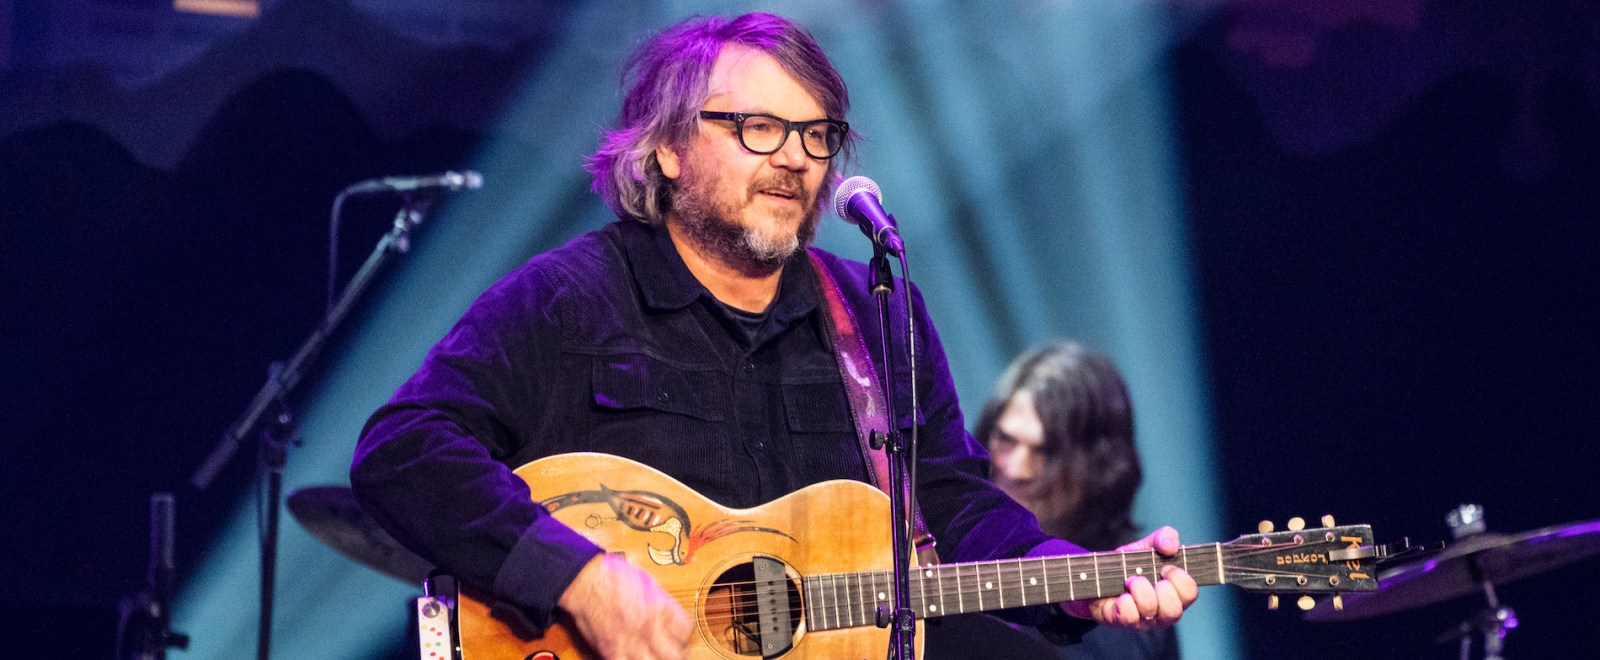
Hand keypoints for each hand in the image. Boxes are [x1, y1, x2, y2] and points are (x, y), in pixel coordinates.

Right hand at [558, 552, 691, 658]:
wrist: (587, 581)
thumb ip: (662, 603)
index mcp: (662, 609)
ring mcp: (632, 643)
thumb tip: (669, 616)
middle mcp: (650, 629)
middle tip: (671, 652)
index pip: (686, 632)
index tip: (679, 636)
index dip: (684, 636)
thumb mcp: (649, 583)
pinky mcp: (612, 651)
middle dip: (677, 655)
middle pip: (676, 656)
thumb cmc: (615, 575)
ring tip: (654, 656)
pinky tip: (633, 657)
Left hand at [1060, 526, 1198, 629]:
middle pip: (1174, 610)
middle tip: (1146, 576)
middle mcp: (1163, 612)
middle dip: (1160, 589)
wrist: (1098, 574)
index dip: (1179, 578)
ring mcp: (1144, 621)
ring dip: (1139, 590)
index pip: (1190, 593)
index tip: (1165, 567)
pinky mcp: (1123, 622)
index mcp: (1175, 594)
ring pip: (1150, 612)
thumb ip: (1164, 538)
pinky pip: (1129, 616)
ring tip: (1130, 580)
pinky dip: (1124, 601)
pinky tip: (1120, 594)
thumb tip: (1170, 546)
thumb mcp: (1147, 545)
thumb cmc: (1130, 564)